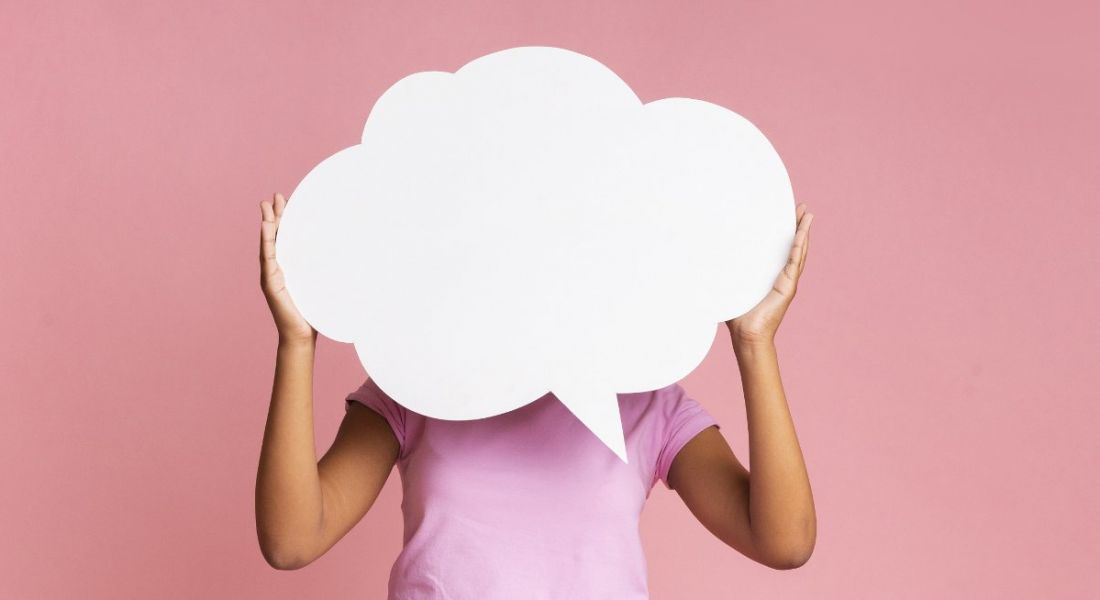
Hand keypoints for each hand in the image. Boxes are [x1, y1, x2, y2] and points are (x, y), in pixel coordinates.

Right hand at [260, 192, 315, 343]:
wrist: (303, 335)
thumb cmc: (313, 312)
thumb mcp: (320, 286)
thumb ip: (324, 271)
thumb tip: (346, 256)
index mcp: (289, 268)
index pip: (286, 239)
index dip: (286, 220)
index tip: (287, 201)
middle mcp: (278, 269)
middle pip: (275, 237)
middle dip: (275, 216)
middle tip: (275, 196)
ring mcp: (271, 276)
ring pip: (268, 245)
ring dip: (268, 225)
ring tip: (266, 207)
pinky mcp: (271, 284)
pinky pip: (268, 260)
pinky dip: (266, 243)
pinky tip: (266, 228)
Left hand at [726, 202, 813, 345]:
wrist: (746, 335)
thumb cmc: (738, 315)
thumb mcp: (733, 286)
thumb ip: (726, 273)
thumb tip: (704, 257)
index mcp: (772, 276)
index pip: (782, 249)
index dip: (786, 232)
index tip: (788, 214)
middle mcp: (783, 277)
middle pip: (795, 246)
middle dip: (799, 226)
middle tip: (802, 208)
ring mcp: (788, 282)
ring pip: (799, 251)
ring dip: (803, 233)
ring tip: (808, 215)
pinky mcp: (787, 288)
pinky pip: (794, 263)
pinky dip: (798, 247)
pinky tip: (801, 234)